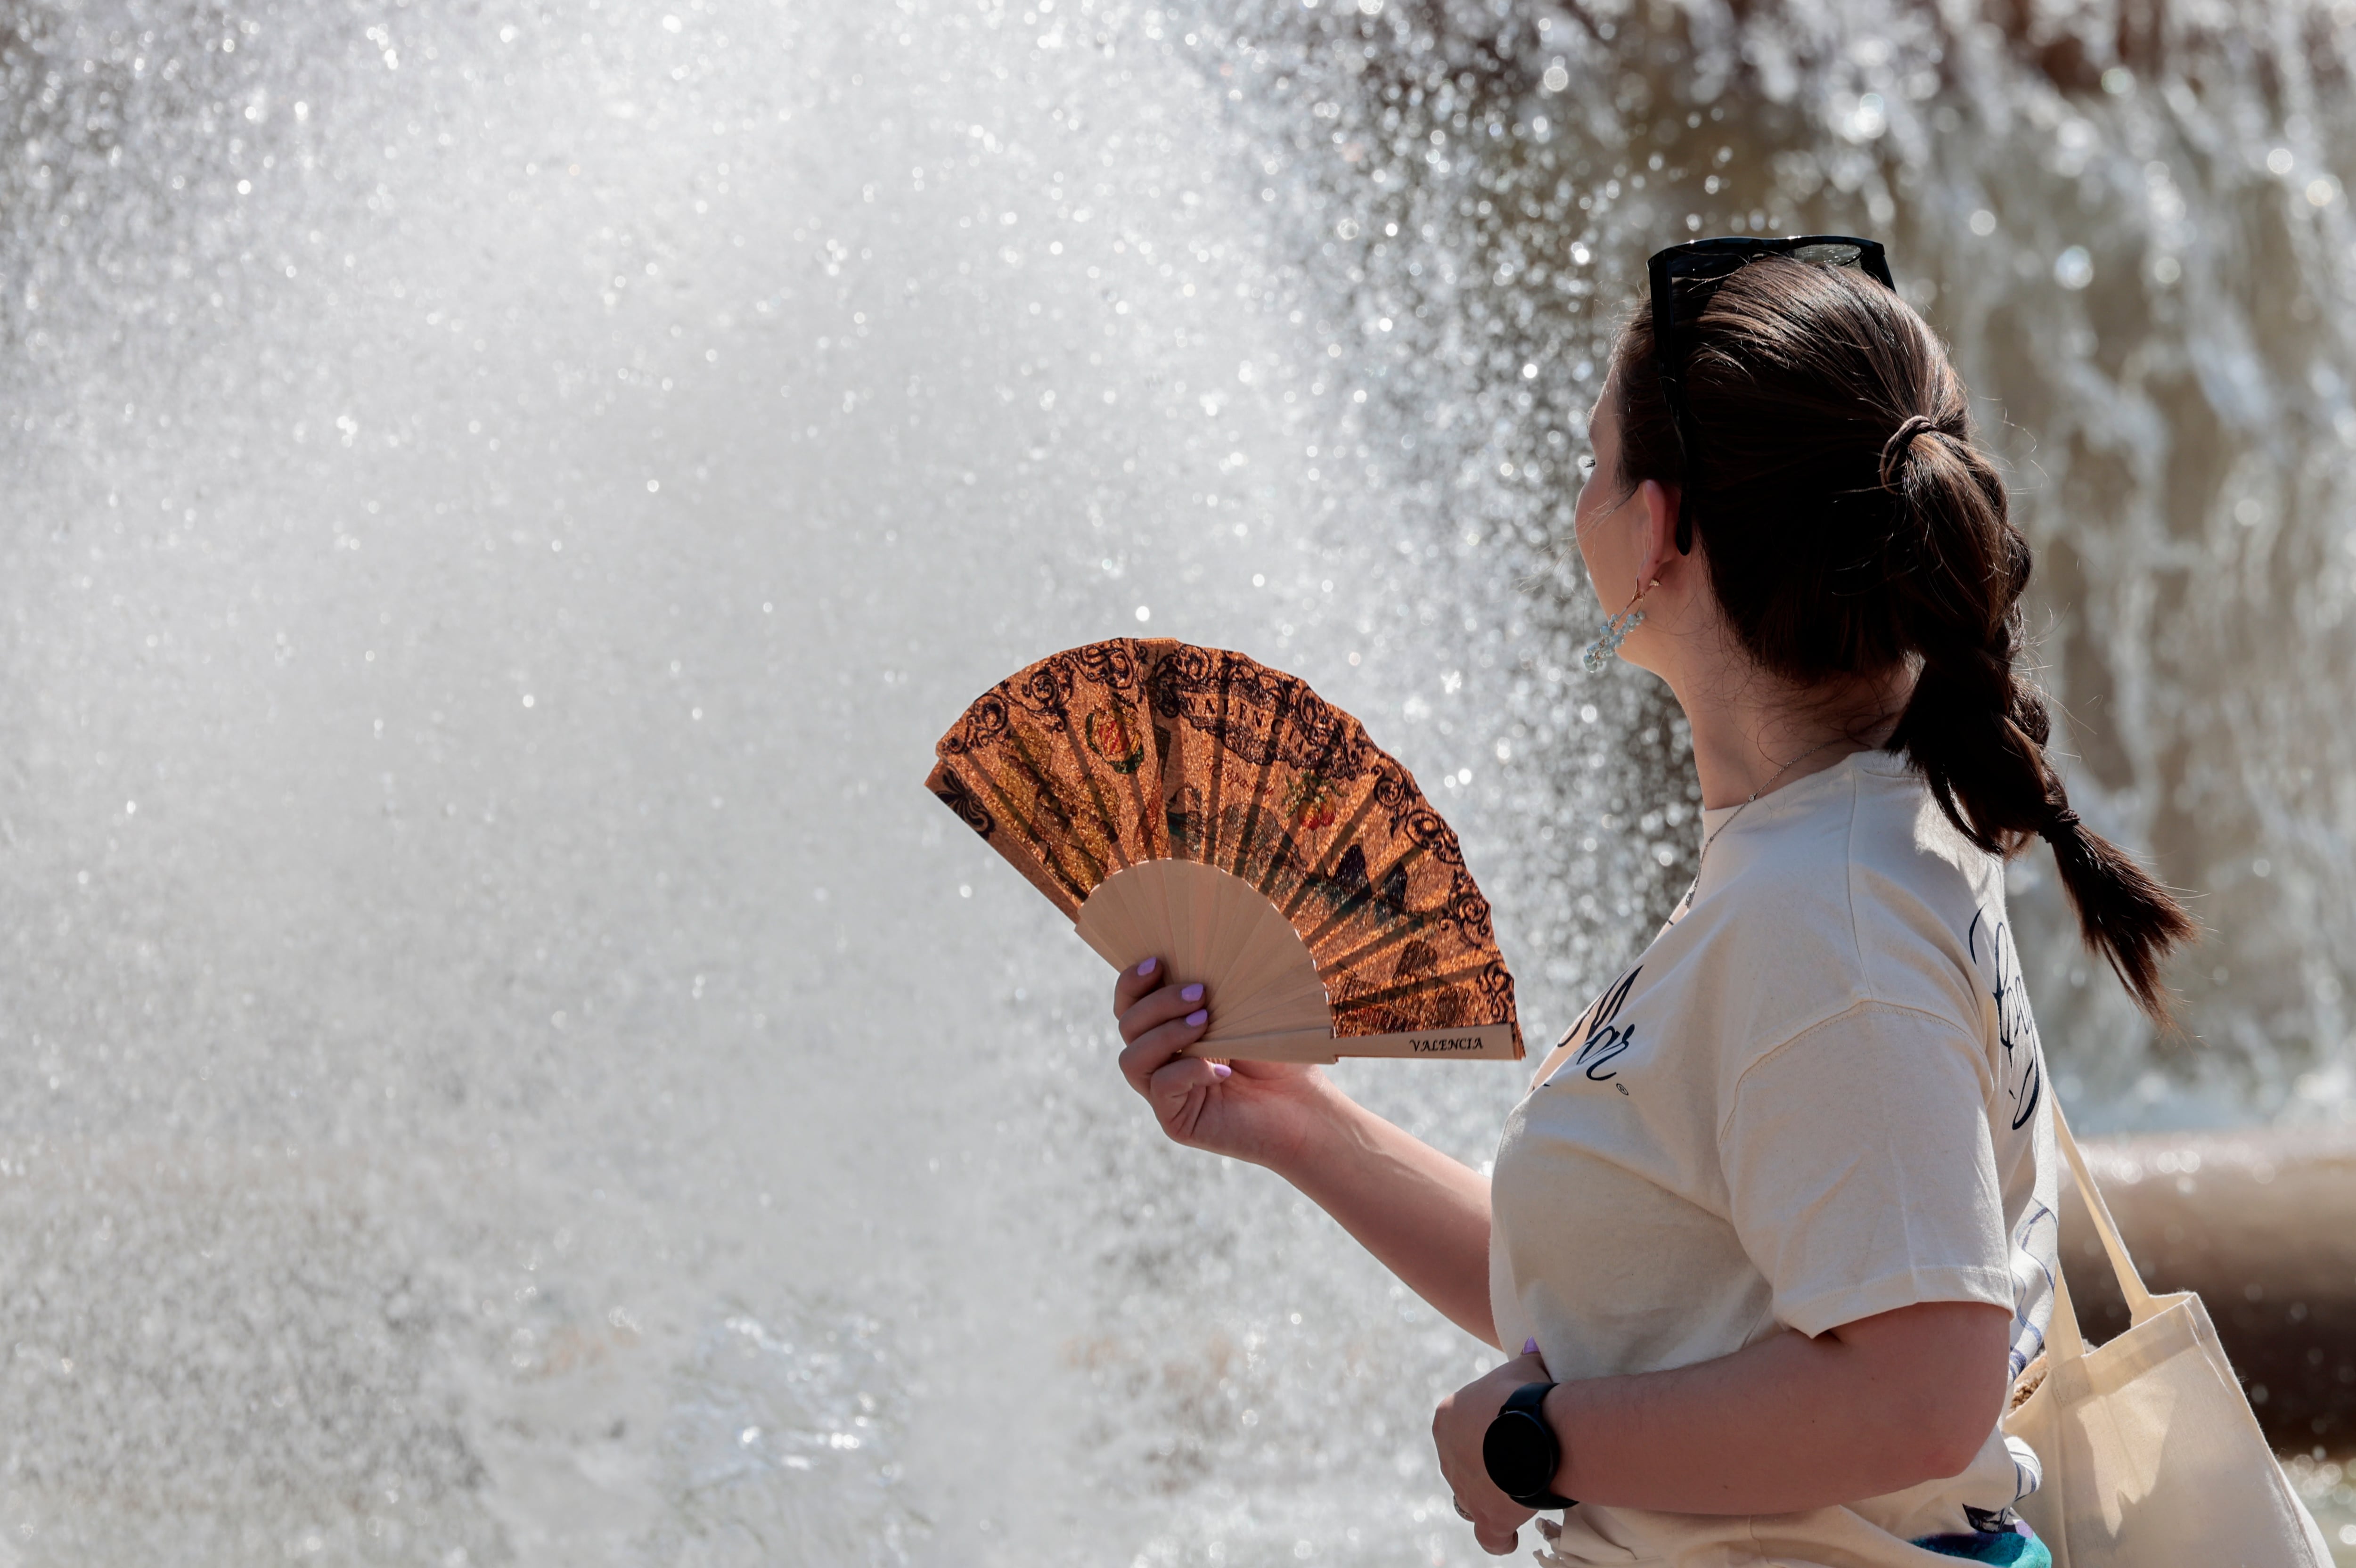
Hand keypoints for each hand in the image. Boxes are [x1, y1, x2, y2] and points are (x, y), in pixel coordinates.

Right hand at [1112, 957, 1337, 1170]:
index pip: (1130, 1003)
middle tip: (1201, 994)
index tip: (1158, 961)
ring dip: (1164, 1034)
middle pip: (1127, 1025)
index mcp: (1171, 1028)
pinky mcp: (1176, 1120)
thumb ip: (1217, 988)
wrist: (1307, 1107)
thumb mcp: (1247, 1011)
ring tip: (1206, 1023)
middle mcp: (1161, 1059)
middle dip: (1158, 1003)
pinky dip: (1187, 1071)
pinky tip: (1223, 1070)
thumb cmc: (1281, 1054)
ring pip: (1132, 1058)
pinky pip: (1160, 1089)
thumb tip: (1198, 955)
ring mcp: (1165, 1092)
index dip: (1133, 981)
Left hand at [1433, 1349, 1547, 1555]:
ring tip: (1515, 1494)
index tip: (1509, 1430)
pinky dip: (1498, 1537)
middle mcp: (1446, 1455)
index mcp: (1447, 1418)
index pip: (1462, 1427)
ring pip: (1470, 1499)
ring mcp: (1464, 1489)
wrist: (1535, 1432)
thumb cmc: (1528, 1394)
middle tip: (1519, 1460)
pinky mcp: (1486, 1517)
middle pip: (1464, 1462)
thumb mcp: (1524, 1366)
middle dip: (1487, 1463)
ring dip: (1489, 1497)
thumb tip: (1533, 1346)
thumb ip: (1525, 1361)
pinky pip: (1488, 1536)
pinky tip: (1510, 1535)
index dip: (1485, 1430)